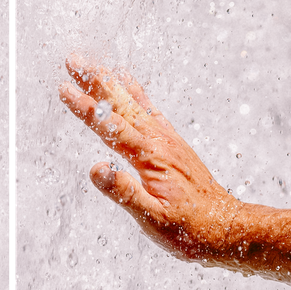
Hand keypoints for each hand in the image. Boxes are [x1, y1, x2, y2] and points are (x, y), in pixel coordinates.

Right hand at [58, 55, 240, 263]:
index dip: (86, 108)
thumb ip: (124, 193)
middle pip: (122, 105)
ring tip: (93, 65)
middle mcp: (160, 142)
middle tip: (72, 60)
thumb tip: (96, 169)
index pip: (110, 127)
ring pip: (135, 103)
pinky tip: (128, 83)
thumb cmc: (190, 229)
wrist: (226, 227)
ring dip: (112, 83)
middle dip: (95, 81)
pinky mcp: (173, 144)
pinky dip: (136, 93)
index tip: (64, 88)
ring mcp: (168, 140)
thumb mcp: (154, 219)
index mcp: (151, 158)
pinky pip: (150, 110)